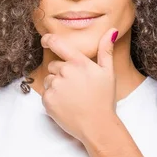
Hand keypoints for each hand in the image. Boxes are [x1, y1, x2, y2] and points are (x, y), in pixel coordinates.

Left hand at [41, 27, 118, 143]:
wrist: (97, 125)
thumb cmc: (104, 99)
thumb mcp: (108, 72)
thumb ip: (106, 50)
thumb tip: (111, 30)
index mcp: (79, 62)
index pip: (57, 43)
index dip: (48, 39)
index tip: (45, 40)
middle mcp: (65, 71)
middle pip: (54, 65)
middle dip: (61, 72)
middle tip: (76, 86)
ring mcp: (55, 86)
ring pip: (49, 79)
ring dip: (56, 85)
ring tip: (72, 96)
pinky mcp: (48, 100)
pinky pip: (46, 93)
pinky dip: (53, 98)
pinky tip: (66, 104)